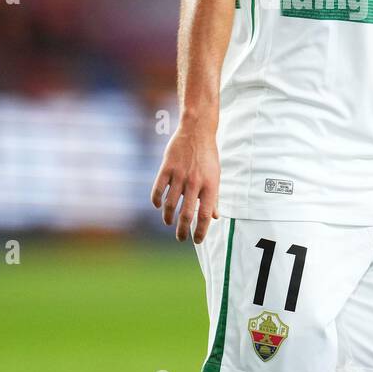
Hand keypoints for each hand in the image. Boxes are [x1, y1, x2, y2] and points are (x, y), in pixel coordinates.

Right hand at [150, 122, 219, 242]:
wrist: (197, 131)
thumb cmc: (208, 156)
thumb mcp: (215, 176)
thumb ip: (214, 197)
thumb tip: (214, 217)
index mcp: (210, 185)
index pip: (204, 215)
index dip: (200, 231)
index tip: (197, 240)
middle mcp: (195, 182)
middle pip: (186, 214)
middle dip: (182, 230)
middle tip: (180, 238)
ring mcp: (179, 175)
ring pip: (170, 204)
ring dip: (168, 217)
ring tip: (168, 222)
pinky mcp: (167, 168)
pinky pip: (158, 189)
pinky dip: (156, 200)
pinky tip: (158, 205)